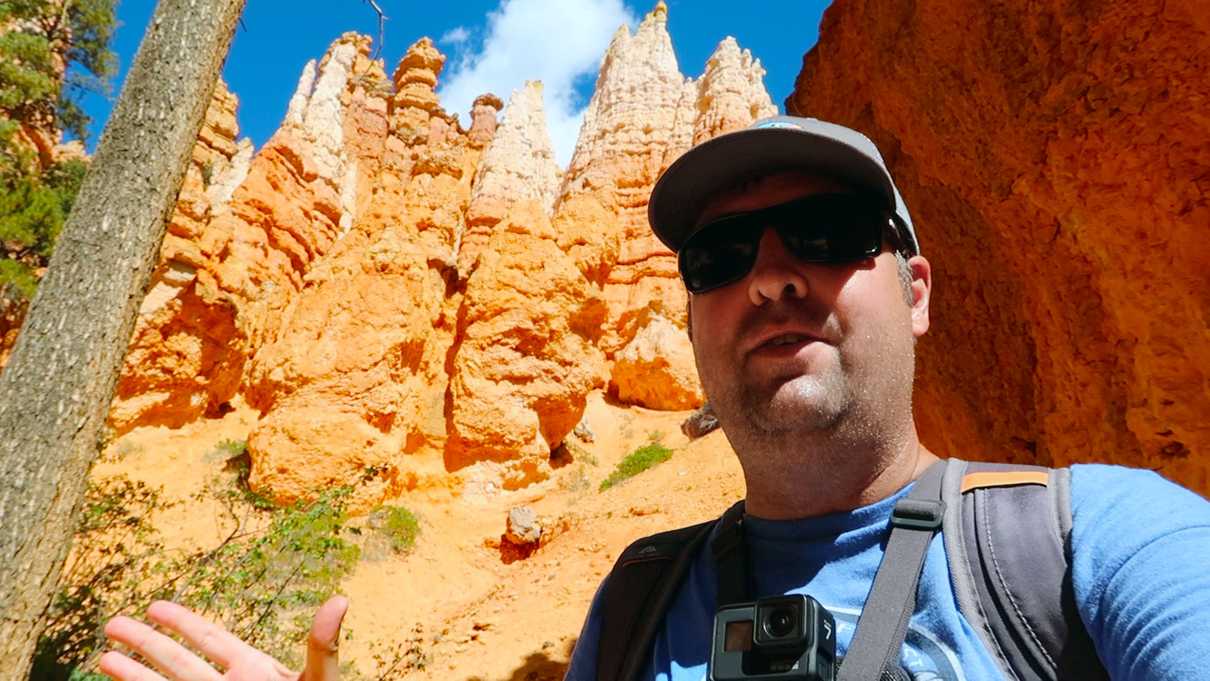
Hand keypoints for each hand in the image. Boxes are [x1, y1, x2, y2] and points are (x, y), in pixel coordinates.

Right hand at [99, 595, 348, 679]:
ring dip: (134, 676)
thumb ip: (323, 646)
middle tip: (113, 622)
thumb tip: (341, 599)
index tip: (155, 605)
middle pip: (178, 661)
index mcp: (256, 669)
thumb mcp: (320, 680)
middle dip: (145, 643)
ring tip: (103, 658)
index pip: (212, 639)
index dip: (184, 622)